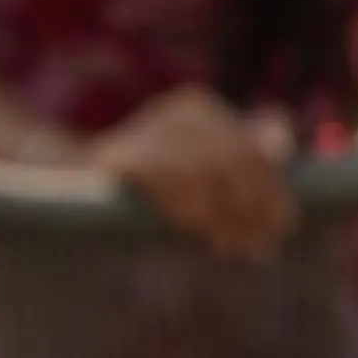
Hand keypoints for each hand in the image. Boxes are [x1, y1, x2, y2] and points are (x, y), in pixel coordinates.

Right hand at [91, 87, 298, 259]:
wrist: (71, 180)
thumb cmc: (158, 185)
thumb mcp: (205, 175)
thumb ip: (246, 167)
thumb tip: (283, 153)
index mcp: (206, 109)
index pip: (255, 146)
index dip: (273, 189)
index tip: (286, 226)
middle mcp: (183, 108)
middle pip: (233, 159)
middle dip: (250, 208)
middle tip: (260, 249)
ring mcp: (149, 126)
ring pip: (201, 169)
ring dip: (219, 213)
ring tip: (228, 247)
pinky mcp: (117, 154)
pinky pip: (160, 178)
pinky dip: (180, 203)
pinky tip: (190, 225)